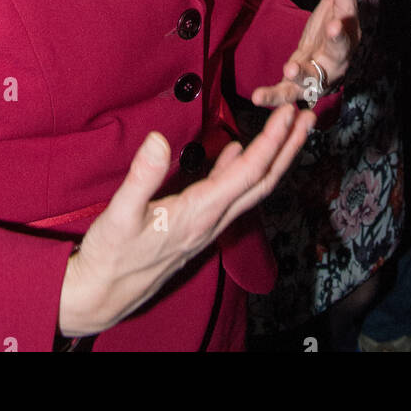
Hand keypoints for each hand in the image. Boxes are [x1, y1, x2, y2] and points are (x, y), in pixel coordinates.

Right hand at [57, 104, 314, 336]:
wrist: (102, 294)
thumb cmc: (111, 256)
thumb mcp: (119, 214)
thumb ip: (142, 177)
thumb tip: (159, 139)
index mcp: (200, 214)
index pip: (248, 173)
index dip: (272, 142)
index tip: (289, 115)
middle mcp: (212, 221)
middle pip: (263, 182)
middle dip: (288, 149)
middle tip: (309, 117)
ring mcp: (207, 226)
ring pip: (251, 189)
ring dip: (272, 159)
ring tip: (286, 131)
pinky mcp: (196, 226)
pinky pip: (229, 195)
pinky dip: (239, 170)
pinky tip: (236, 152)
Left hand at [251, 0, 364, 108]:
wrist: (327, 66)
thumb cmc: (334, 27)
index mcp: (348, 26)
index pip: (347, 4)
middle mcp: (339, 53)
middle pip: (341, 46)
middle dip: (337, 37)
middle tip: (333, 26)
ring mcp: (320, 73)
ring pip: (316, 76)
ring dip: (304, 72)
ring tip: (291, 67)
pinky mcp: (300, 86)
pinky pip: (288, 92)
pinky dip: (274, 96)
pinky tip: (258, 96)